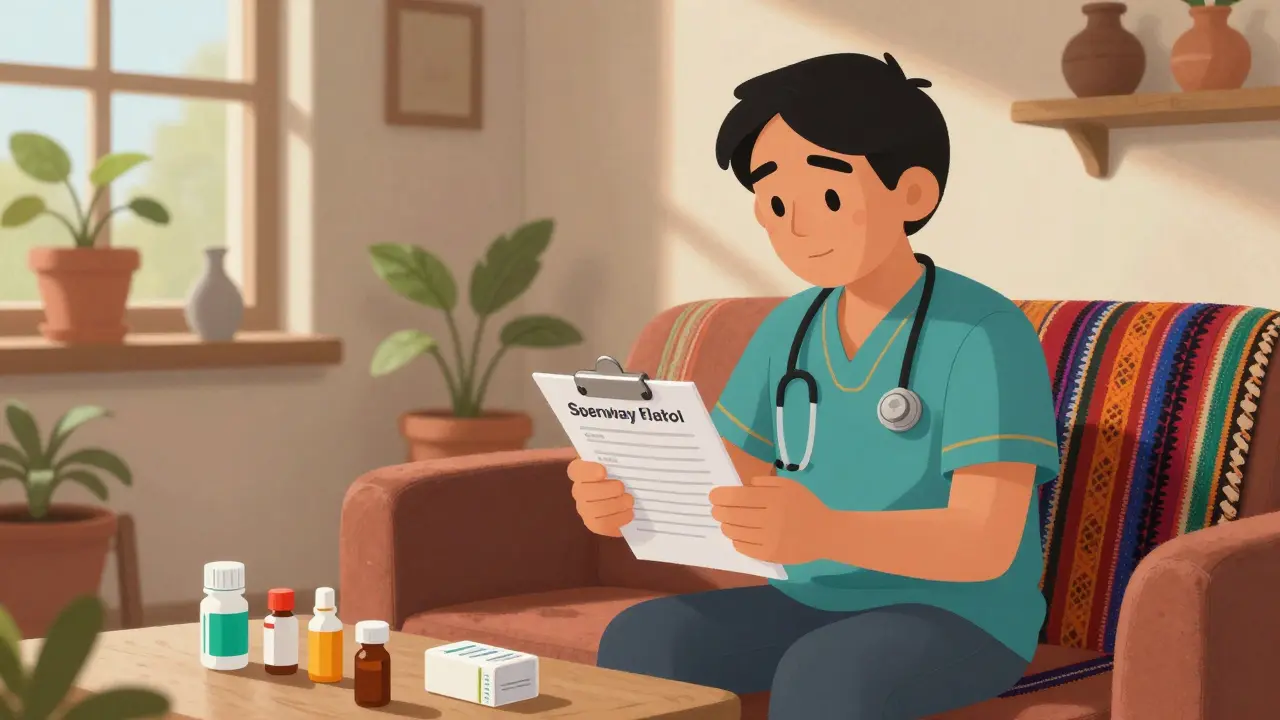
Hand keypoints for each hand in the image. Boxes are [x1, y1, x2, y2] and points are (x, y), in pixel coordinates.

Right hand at [567, 459, 633, 536]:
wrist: (624, 491)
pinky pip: (602, 525)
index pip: (576, 470)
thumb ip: (621, 456)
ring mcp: (584, 508)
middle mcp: (579, 490)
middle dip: (606, 490)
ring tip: (629, 501)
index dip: (588, 471)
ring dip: (615, 505)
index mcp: (582, 470)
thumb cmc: (619, 471)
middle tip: (623, 488)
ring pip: (594, 510)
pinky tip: (629, 513)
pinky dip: (617, 519)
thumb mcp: (619, 460)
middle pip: (584, 492)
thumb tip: (633, 449)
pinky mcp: (593, 523)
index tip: (603, 471)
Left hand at [710, 476, 832, 564]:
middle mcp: (769, 518)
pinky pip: (744, 548)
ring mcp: (769, 538)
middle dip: (719, 512)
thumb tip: (743, 487)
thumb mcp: (789, 485)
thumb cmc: (805, 505)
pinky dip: (737, 541)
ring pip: (735, 532)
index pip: (737, 497)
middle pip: (732, 515)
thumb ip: (765, 482)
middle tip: (716, 510)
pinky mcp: (770, 554)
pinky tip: (738, 537)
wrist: (826, 533)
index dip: (720, 496)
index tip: (713, 496)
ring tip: (726, 523)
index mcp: (773, 498)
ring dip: (726, 526)